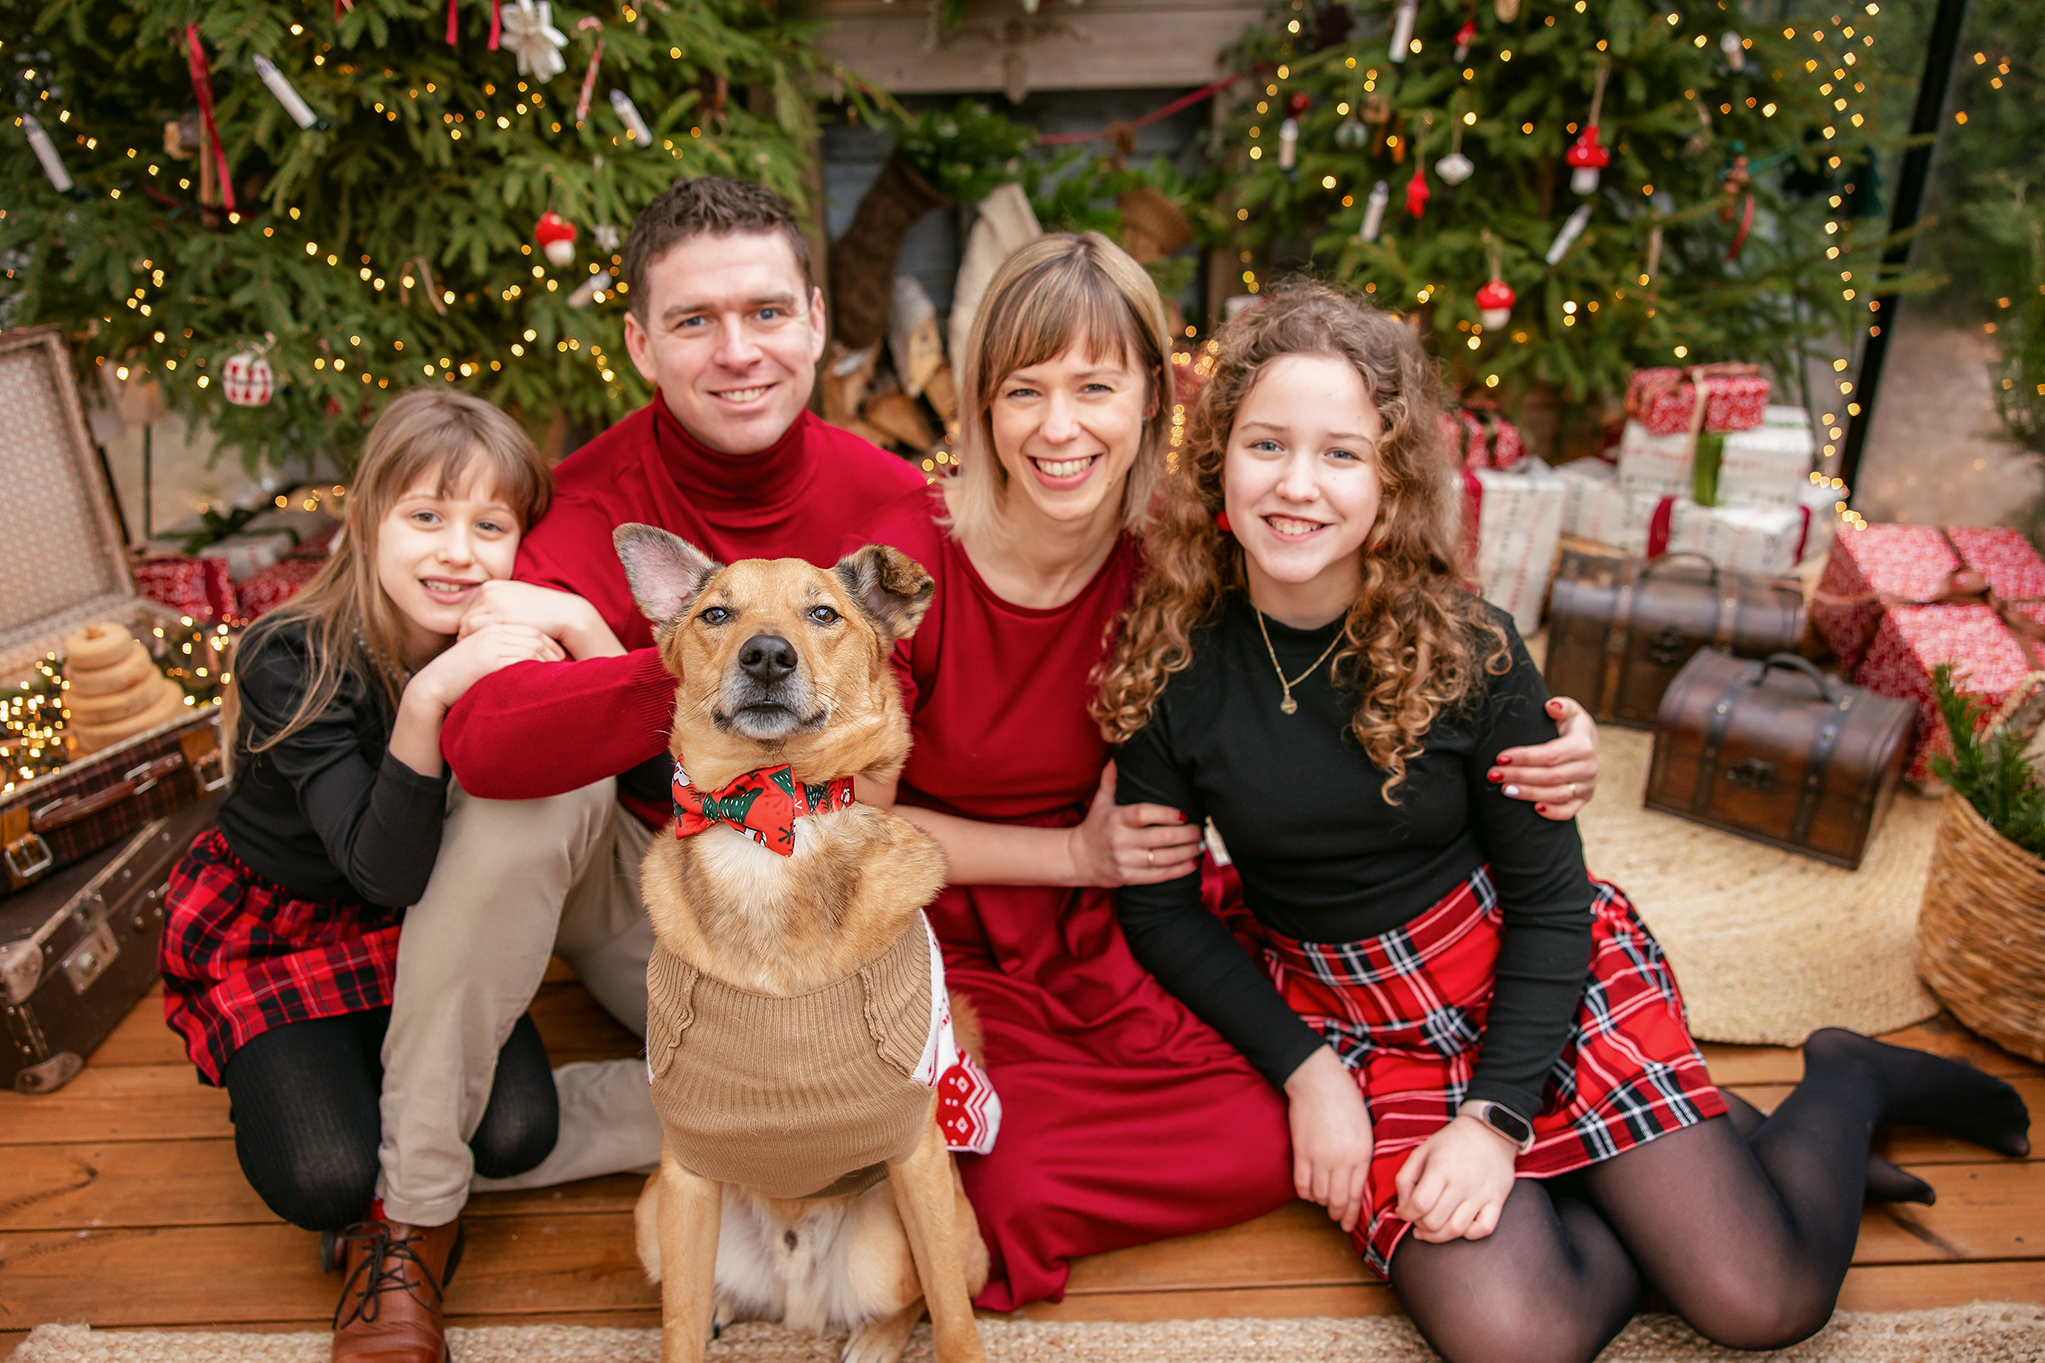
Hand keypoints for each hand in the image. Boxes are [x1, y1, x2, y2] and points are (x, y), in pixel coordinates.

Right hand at [410, 621, 564, 711]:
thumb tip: (527, 660)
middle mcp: (493, 630)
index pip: (530, 630)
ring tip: (561, 675)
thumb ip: (501, 653)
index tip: (561, 656)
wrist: (434, 687)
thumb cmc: (459, 677)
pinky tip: (546, 679)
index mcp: (492, 626)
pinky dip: (538, 668)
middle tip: (568, 664)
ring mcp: (491, 642)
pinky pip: (523, 659)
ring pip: (532, 648)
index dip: (549, 643)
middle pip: (535, 636)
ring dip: (550, 661)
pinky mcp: (490, 657)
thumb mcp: (482, 659)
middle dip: (554, 651)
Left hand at [458, 580, 622, 659]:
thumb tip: (481, 628)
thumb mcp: (517, 606)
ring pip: (466, 626)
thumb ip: (499, 611)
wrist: (566, 614)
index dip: (472, 630)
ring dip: (471, 642)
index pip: (469, 612)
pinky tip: (484, 656)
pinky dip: (476, 645)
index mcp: (492, 587)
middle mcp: (489, 591)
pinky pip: (475, 632)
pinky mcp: (499, 615)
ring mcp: (493, 601)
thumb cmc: (543, 615)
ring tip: (479, 657)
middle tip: (475, 654)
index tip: (478, 645)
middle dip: (469, 637)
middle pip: (464, 619)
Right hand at [1065, 761, 1205, 885]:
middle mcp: (1120, 840)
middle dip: (1186, 834)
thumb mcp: (1101, 801)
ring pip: (1164, 857)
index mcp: (1115, 818)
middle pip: (1160, 837)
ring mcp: (1125, 861)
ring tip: (1201, 844)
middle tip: (1200, 829)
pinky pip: (1160, 875)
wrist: (1078, 858)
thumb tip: (1119, 755)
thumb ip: (1111, 779)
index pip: (1144, 814)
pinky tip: (1193, 863)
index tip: (1185, 813)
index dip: (1166, 814)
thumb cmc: (1095, 826)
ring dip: (1188, 851)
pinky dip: (1180, 870)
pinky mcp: (1129, 878)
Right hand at [1283, 1047, 1374, 1232]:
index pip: (1358, 1195)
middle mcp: (1342, 1160)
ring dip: (1321, 1202)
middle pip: (1338, 1200)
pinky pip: (1301, 1183)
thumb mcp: (1365, 1129)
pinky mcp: (1301, 1152)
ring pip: (1319, 1194)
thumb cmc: (1345, 1100)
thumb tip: (1357, 1181)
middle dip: (1338, 1214)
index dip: (1353, 1214)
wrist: (1319, 1082)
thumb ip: (1362, 1157)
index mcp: (1362, 1154)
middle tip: (1337, 1220)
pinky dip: (1305, 1192)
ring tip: (1323, 1202)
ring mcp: (1320, 1157)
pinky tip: (1309, 1191)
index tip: (1350, 1225)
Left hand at [1393, 1113, 1518, 1242]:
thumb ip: (1405, 1177)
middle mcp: (1462, 1183)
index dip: (1405, 1214)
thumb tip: (1402, 1206)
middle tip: (1417, 1220)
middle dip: (1419, 1226)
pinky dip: (1469, 1234)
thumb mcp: (1422, 1151)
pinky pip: (1483, 1229)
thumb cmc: (1452, 1142)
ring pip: (1456, 1230)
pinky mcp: (1497, 1200)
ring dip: (1438, 1236)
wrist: (1491, 1131)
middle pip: (1434, 1221)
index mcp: (1441, 1168)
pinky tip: (1458, 1227)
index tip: (1403, 1212)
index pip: (1419, 1204)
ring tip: (1431, 1229)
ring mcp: (1481, 1194)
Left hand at [1489, 696, 1597, 819]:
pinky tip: (1534, 809)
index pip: (1550, 754)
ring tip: (1504, 789)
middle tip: (1493, 775)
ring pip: (1555, 795)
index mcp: (1583, 746)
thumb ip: (1562, 706)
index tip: (1500, 758)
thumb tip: (1550, 706)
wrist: (1587, 745)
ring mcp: (1586, 787)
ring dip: (1528, 794)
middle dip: (1519, 776)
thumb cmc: (1570, 726)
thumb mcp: (1570, 711)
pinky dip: (1552, 813)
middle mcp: (1588, 768)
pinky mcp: (1583, 800)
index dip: (1524, 757)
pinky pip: (1568, 812)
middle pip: (1549, 776)